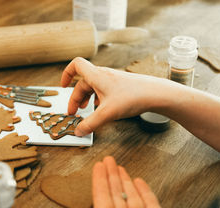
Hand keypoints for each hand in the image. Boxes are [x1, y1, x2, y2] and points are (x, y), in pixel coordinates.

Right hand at [60, 57, 175, 136]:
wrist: (156, 93)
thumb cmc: (132, 97)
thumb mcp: (107, 113)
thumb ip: (90, 123)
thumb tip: (78, 131)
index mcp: (96, 76)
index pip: (76, 65)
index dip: (66, 74)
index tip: (63, 86)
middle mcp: (103, 75)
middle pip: (83, 82)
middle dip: (76, 98)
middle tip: (74, 113)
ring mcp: (113, 80)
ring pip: (93, 87)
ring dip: (86, 99)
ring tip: (85, 111)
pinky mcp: (120, 86)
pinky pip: (103, 90)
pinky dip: (98, 99)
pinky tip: (101, 109)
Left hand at [70, 156, 189, 207]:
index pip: (102, 198)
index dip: (99, 181)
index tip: (97, 167)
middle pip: (115, 194)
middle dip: (111, 176)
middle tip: (108, 159)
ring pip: (131, 196)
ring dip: (125, 180)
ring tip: (119, 166)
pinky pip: (150, 203)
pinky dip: (145, 191)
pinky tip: (138, 181)